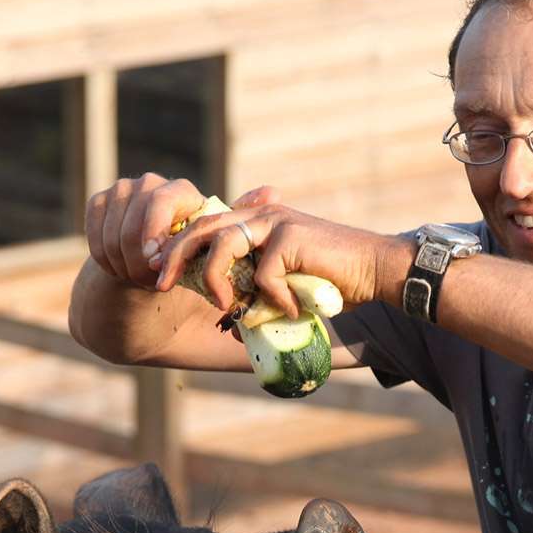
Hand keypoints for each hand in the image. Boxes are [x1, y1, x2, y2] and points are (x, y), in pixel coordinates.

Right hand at [83, 175, 278, 290]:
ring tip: (138, 278)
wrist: (151, 281)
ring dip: (123, 264)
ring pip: (113, 232)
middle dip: (139, 259)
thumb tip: (271, 192)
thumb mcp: (219, 253)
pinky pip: (94, 234)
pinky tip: (119, 269)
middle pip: (134, 221)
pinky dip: (105, 259)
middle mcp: (151, 183)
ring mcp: (122, 191)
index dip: (155, 234)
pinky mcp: (99, 203)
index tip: (156, 265)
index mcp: (182, 193)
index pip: (163, 201)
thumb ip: (240, 225)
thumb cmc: (191, 269)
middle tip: (148, 280)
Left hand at [153, 198, 397, 318]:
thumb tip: (232, 318)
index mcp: (254, 220)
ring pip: (223, 245)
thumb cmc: (330, 280)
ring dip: (216, 280)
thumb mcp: (283, 283)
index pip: (204, 226)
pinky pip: (263, 273)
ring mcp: (275, 222)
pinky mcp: (291, 236)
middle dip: (174, 257)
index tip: (158, 272)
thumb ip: (256, 290)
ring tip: (225, 305)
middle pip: (202, 228)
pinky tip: (292, 308)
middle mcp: (260, 214)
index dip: (176, 247)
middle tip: (159, 284)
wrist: (374, 270)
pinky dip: (273, 298)